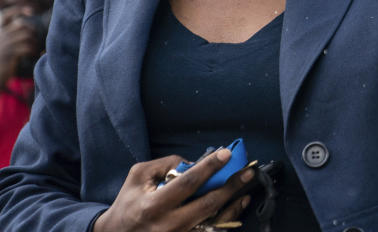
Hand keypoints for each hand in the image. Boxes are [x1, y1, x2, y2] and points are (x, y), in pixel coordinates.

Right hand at [0, 6, 40, 93]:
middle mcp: (0, 36)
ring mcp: (3, 45)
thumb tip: (28, 26)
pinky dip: (33, 51)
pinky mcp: (8, 55)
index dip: (18, 9)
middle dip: (32, 31)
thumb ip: (13, 35)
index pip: (6, 15)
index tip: (31, 11)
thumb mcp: (5, 45)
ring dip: (34, 43)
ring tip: (35, 50)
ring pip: (26, 36)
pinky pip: (26, 47)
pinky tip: (33, 56)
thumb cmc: (4, 61)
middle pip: (22, 25)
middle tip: (36, 41)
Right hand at [92, 148, 253, 231]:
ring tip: (247, 189)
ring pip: (215, 222)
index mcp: (153, 205)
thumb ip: (166, 164)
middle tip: (248, 171)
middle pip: (208, 203)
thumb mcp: (139, 176)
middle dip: (231, 185)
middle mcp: (168, 225)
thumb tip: (195, 162)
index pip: (188, 183)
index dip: (209, 167)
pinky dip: (228, 218)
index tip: (226, 153)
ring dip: (234, 204)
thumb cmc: (129, 202)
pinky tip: (238, 206)